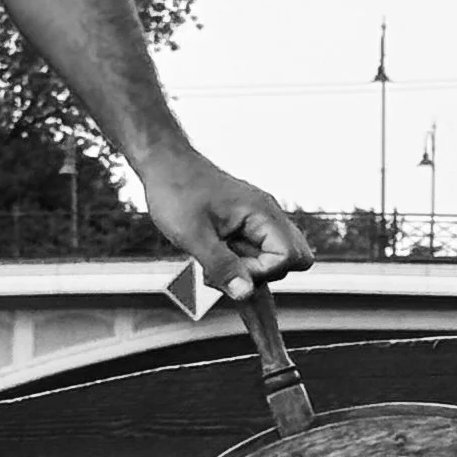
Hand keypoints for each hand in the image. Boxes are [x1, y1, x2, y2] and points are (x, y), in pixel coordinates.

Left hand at [141, 149, 313, 302]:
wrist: (163, 163)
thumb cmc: (175, 190)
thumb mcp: (192, 234)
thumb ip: (221, 265)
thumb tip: (246, 293)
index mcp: (261, 212)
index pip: (289, 257)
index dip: (261, 272)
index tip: (229, 267)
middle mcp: (266, 215)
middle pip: (292, 259)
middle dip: (261, 274)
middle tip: (224, 266)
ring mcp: (256, 220)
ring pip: (273, 259)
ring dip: (247, 269)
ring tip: (212, 260)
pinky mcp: (243, 225)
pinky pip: (256, 252)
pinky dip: (241, 264)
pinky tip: (218, 265)